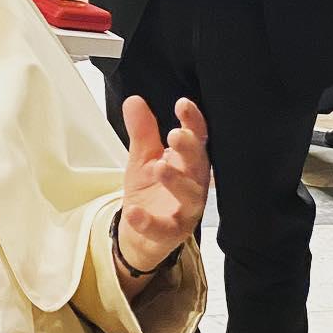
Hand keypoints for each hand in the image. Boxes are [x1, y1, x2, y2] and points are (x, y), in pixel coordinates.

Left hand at [119, 95, 209, 271]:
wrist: (139, 233)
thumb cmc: (150, 190)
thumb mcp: (142, 157)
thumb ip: (142, 131)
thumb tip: (134, 100)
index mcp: (189, 161)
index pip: (197, 137)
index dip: (193, 121)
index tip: (183, 105)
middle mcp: (194, 183)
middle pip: (199, 164)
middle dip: (190, 148)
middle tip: (176, 135)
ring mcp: (186, 210)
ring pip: (190, 196)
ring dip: (177, 181)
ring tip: (160, 167)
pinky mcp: (172, 233)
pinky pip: (163, 229)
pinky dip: (148, 221)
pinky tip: (133, 212)